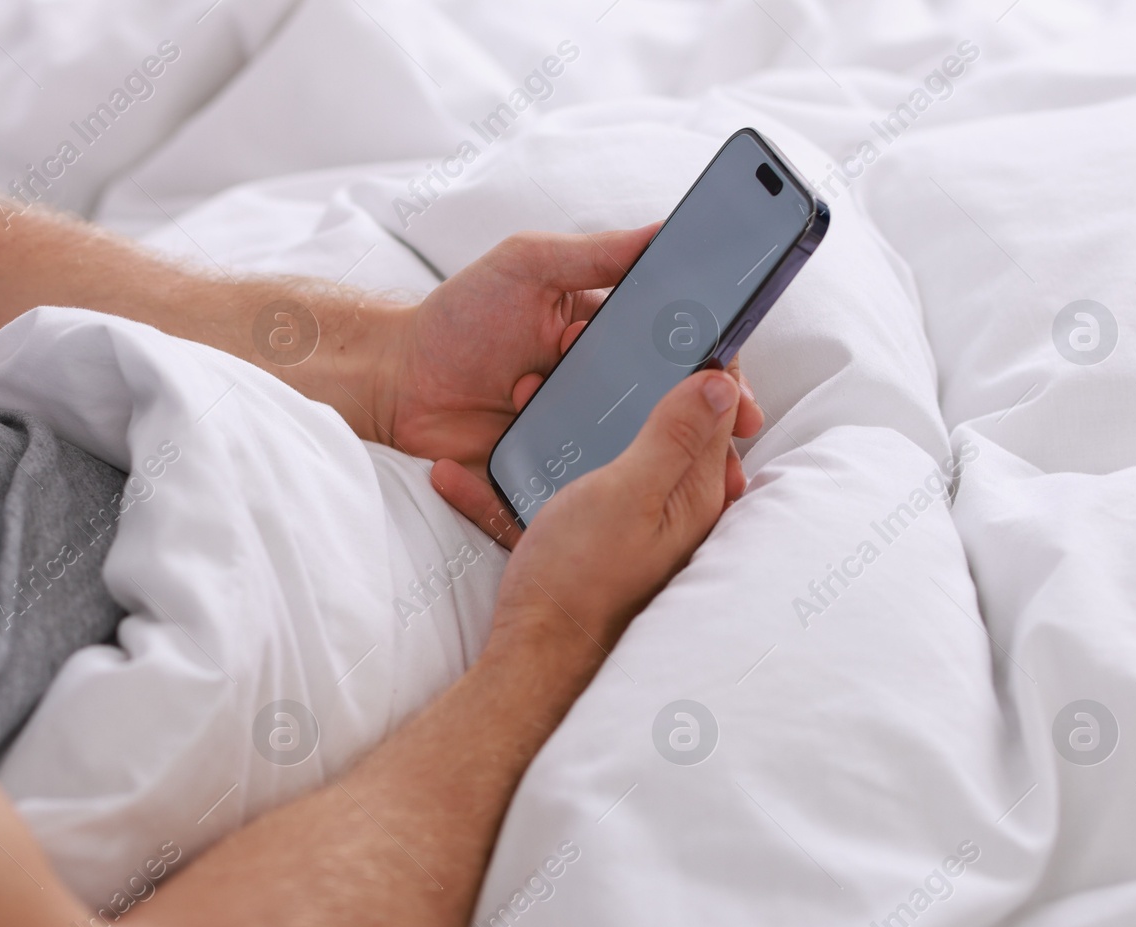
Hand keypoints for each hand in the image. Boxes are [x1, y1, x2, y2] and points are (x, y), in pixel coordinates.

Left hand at [378, 228, 761, 518]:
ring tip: (710, 473)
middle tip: (738, 428)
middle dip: (709, 416)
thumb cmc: (457, 318)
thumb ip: (593, 253)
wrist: (397, 386)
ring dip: (675, 454)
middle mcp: (602, 380)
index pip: (674, 343)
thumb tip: (662, 231)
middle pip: (671, 401)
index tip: (738, 380)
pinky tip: (648, 487)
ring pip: (644, 445)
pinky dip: (624, 482)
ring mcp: (581, 426)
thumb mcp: (527, 265)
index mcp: (605, 329)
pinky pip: (598, 478)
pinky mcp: (556, 467)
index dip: (712, 361)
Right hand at [481, 370, 745, 676]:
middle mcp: (667, 508)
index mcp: (694, 491)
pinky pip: (543, 499)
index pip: (715, 410)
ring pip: (591, 456)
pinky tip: (462, 475)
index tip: (664, 328)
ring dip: (552, 428)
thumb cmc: (584, 578)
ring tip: (518, 400)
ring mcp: (620, 527)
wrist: (531, 659)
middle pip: (652, 426)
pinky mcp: (577, 545)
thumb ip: (673, 435)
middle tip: (572, 356)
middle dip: (615, 388)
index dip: (697, 364)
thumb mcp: (631, 493)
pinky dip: (505, 486)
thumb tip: (719, 382)